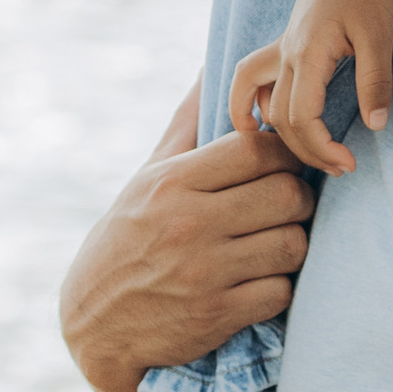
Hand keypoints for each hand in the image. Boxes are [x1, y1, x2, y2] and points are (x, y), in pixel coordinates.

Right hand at [58, 90, 315, 391]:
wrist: (95, 324)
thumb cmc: (127, 239)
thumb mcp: (146, 178)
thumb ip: (187, 124)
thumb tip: (211, 67)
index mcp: (172, 182)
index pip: (256, 149)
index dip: (284, 152)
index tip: (283, 163)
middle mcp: (189, 223)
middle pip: (286, 194)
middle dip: (298, 198)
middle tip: (287, 205)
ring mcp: (204, 272)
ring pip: (292, 244)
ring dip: (292, 244)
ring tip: (277, 241)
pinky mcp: (217, 316)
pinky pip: (280, 292)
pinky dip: (278, 287)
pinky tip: (260, 281)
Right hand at [231, 0, 392, 179]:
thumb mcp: (379, 35)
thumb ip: (375, 82)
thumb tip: (375, 127)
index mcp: (307, 53)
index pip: (301, 117)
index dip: (321, 149)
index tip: (349, 163)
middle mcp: (285, 53)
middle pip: (280, 117)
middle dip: (307, 150)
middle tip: (341, 167)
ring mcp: (281, 46)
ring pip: (257, 98)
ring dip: (273, 131)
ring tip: (292, 156)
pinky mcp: (285, 41)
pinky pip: (252, 77)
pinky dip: (249, 102)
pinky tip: (261, 119)